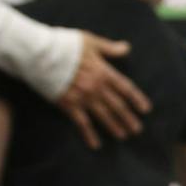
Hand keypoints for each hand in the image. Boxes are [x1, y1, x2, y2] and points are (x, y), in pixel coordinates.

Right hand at [57, 33, 146, 147]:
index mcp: (103, 71)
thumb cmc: (64, 44)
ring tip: (123, 136)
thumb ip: (109, 48)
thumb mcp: (89, 41)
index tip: (146, 109)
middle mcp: (96, 87)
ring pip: (103, 115)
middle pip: (117, 105)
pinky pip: (82, 123)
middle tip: (137, 129)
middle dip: (128, 118)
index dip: (137, 99)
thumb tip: (126, 48)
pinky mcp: (68, 105)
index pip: (125, 88)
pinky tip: (96, 145)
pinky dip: (89, 135)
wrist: (39, 53)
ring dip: (114, 126)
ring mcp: (83, 97)